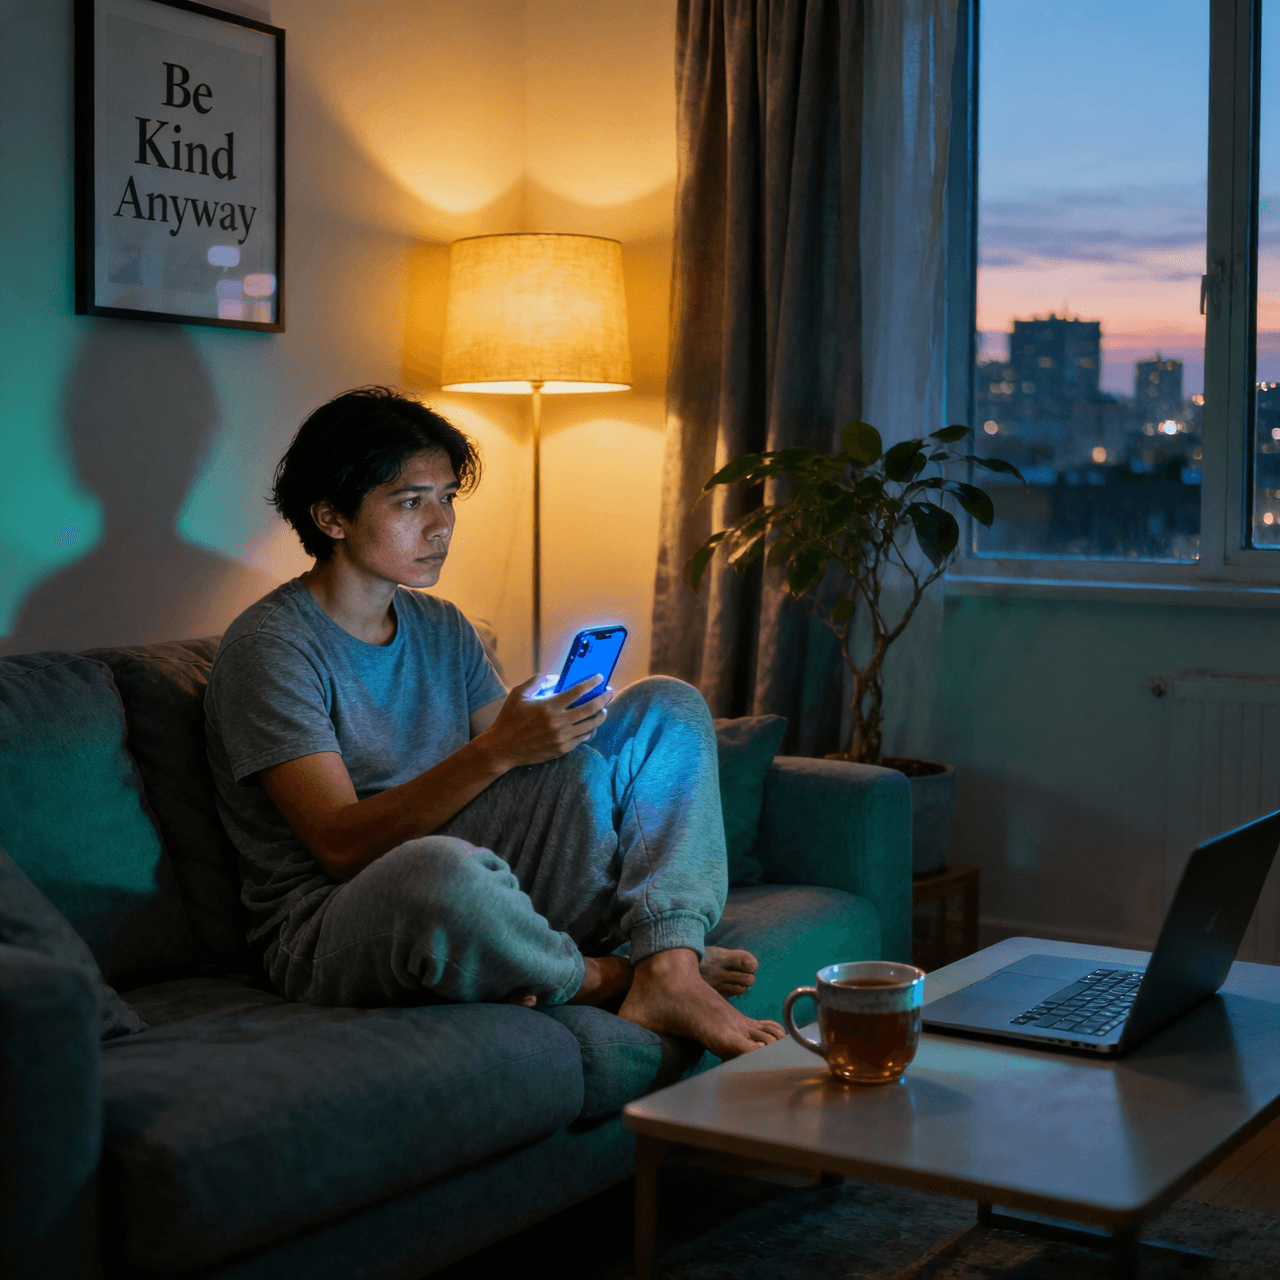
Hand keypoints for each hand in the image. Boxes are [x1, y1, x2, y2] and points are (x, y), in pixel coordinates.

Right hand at [479, 673, 613, 768]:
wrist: (503, 748)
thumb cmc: (509, 718)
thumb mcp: (519, 694)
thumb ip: (538, 681)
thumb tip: (557, 678)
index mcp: (549, 706)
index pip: (578, 691)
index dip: (592, 682)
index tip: (599, 677)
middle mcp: (559, 722)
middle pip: (592, 708)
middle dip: (605, 698)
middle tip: (609, 692)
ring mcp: (562, 737)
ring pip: (592, 725)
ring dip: (601, 714)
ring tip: (603, 708)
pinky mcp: (563, 749)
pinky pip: (584, 737)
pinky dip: (591, 729)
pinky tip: (591, 724)